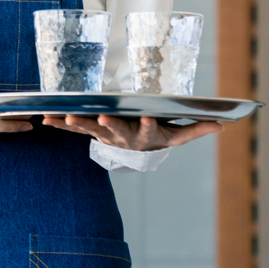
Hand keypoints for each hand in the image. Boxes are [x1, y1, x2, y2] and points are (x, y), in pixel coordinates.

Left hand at [40, 114, 223, 150]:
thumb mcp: (178, 136)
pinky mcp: (91, 132)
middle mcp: (123, 136)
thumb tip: (222, 124)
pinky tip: (46, 119)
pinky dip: (60, 124)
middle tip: (102, 119)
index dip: (146, 124)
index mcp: (144, 135)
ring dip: (78, 124)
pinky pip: (73, 129)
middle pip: (116, 131)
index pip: (147, 130)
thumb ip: (197, 129)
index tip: (146, 117)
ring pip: (91, 130)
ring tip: (66, 118)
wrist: (137, 151)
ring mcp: (105, 135)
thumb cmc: (158, 136)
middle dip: (108, 125)